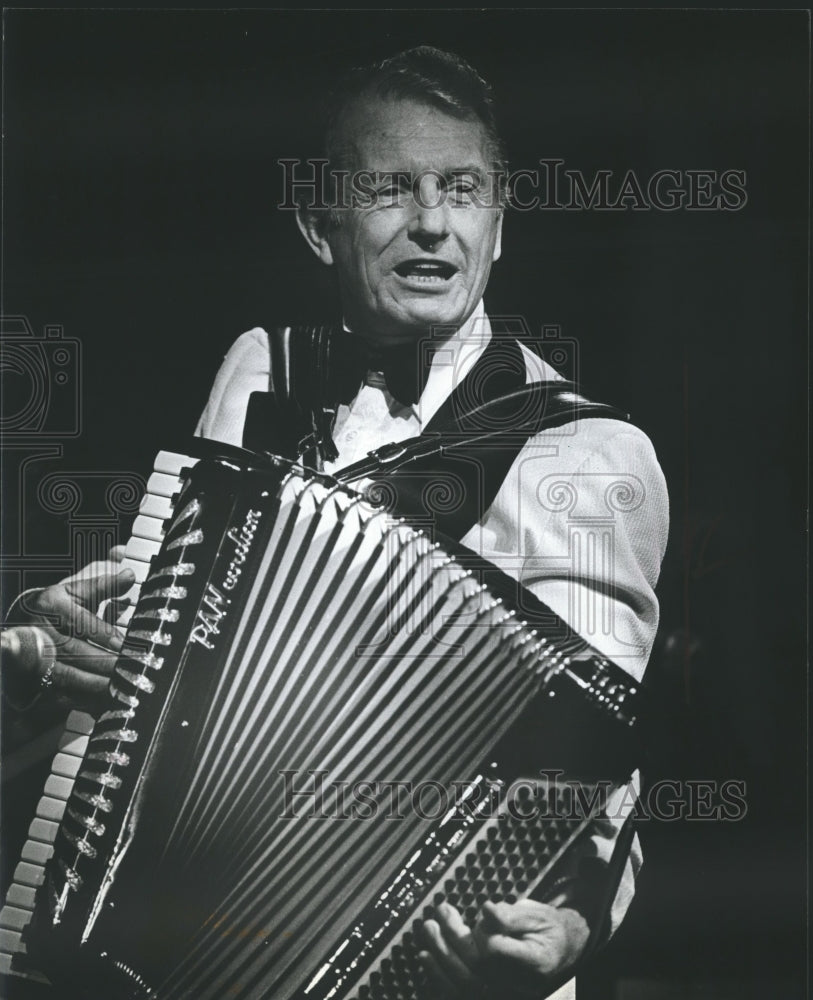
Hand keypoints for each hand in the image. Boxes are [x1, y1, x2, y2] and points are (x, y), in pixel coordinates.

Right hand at [12, 546, 134, 707]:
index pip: (81, 622)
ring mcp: (34, 655)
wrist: (20, 625)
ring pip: (66, 674)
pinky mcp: (34, 677)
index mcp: (51, 604)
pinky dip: (81, 698)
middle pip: (75, 650)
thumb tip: (129, 576)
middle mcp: (40, 629)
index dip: (104, 634)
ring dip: (94, 683)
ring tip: (119, 686)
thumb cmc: (55, 607)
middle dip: (104, 662)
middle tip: (129, 669)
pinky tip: (101, 701)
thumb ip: (104, 585)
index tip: (124, 645)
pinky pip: (59, 691)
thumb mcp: (76, 591)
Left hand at [418, 899, 589, 997]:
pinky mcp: (488, 991)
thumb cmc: (548, 931)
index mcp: (534, 963)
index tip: (483, 911)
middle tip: (440, 912)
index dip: (483, 931)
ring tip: (429, 927)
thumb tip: (486, 911)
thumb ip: (512, 915)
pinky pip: (458, 991)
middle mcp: (516, 983)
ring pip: (463, 983)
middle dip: (452, 938)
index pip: (496, 952)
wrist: (559, 950)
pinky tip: (425, 955)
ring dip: (440, 954)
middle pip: (475, 968)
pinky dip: (438, 975)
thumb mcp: (538, 916)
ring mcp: (501, 990)